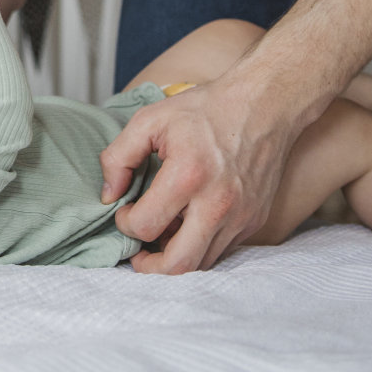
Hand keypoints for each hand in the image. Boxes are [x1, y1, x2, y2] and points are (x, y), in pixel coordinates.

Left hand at [99, 79, 296, 273]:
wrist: (264, 105)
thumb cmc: (204, 110)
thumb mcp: (149, 120)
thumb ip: (118, 157)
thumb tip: (108, 195)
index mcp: (188, 176)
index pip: (145, 226)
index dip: (125, 224)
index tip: (125, 210)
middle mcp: (218, 203)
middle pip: (178, 264)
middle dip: (149, 267)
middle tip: (137, 254)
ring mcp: (240, 216)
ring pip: (201, 263)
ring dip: (174, 256)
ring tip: (160, 234)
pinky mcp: (254, 221)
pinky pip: (221, 250)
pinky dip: (199, 246)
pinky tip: (186, 224)